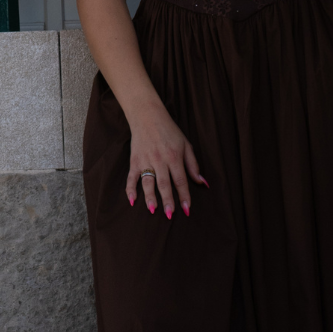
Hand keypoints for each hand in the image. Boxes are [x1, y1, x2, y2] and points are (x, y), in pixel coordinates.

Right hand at [126, 102, 207, 218]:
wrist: (147, 116)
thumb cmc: (169, 131)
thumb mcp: (186, 144)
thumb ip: (193, 165)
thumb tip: (202, 182)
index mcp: (174, 156)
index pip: (180, 180)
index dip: (184, 196)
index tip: (187, 209)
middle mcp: (160, 160)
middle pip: (164, 184)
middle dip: (168, 200)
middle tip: (170, 215)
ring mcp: (145, 160)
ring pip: (148, 182)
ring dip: (150, 197)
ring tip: (153, 210)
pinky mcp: (134, 160)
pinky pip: (131, 177)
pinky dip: (130, 189)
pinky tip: (132, 200)